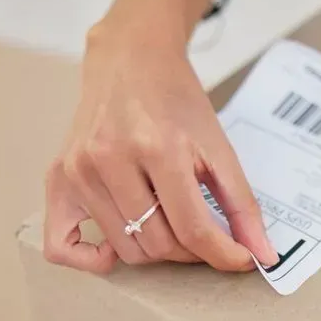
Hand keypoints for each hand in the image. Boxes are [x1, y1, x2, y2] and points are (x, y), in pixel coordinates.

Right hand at [43, 28, 278, 273]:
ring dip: (156, 250)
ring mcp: (79, 171)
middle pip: (158, 244)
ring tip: (169, 222)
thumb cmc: (176, 101)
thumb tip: (262, 255)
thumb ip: (242, 204)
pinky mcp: (58, 178)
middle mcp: (111, 160)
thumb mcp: (218, 146)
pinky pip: (62, 246)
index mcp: (159, 148)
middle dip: (191, 250)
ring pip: (125, 249)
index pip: (192, 229)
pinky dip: (92, 259)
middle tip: (203, 231)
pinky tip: (116, 246)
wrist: (131, 59)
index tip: (241, 260)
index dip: (223, 254)